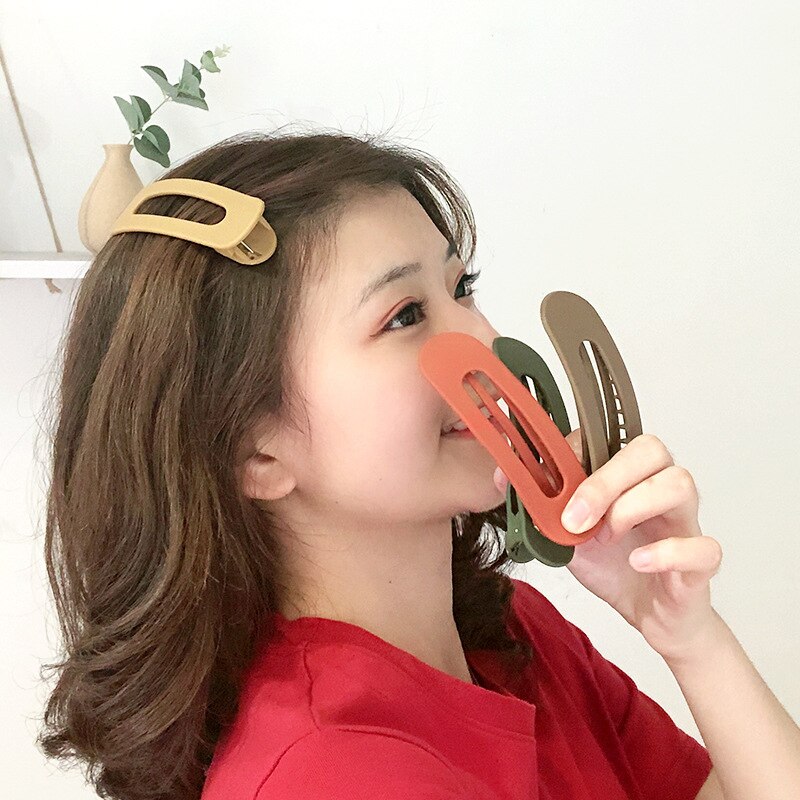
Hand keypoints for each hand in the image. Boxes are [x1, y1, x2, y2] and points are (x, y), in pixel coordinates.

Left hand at [493, 431, 723, 663]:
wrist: (651, 616)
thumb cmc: (615, 567)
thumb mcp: (568, 535)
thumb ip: (543, 508)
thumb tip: (504, 481)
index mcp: (629, 477)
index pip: (610, 439)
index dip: (574, 452)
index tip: (542, 480)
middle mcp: (660, 489)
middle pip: (650, 450)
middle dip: (605, 480)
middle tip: (575, 517)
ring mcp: (685, 522)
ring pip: (680, 484)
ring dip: (633, 507)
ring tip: (607, 537)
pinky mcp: (702, 561)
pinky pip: (703, 546)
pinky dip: (666, 552)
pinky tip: (637, 562)